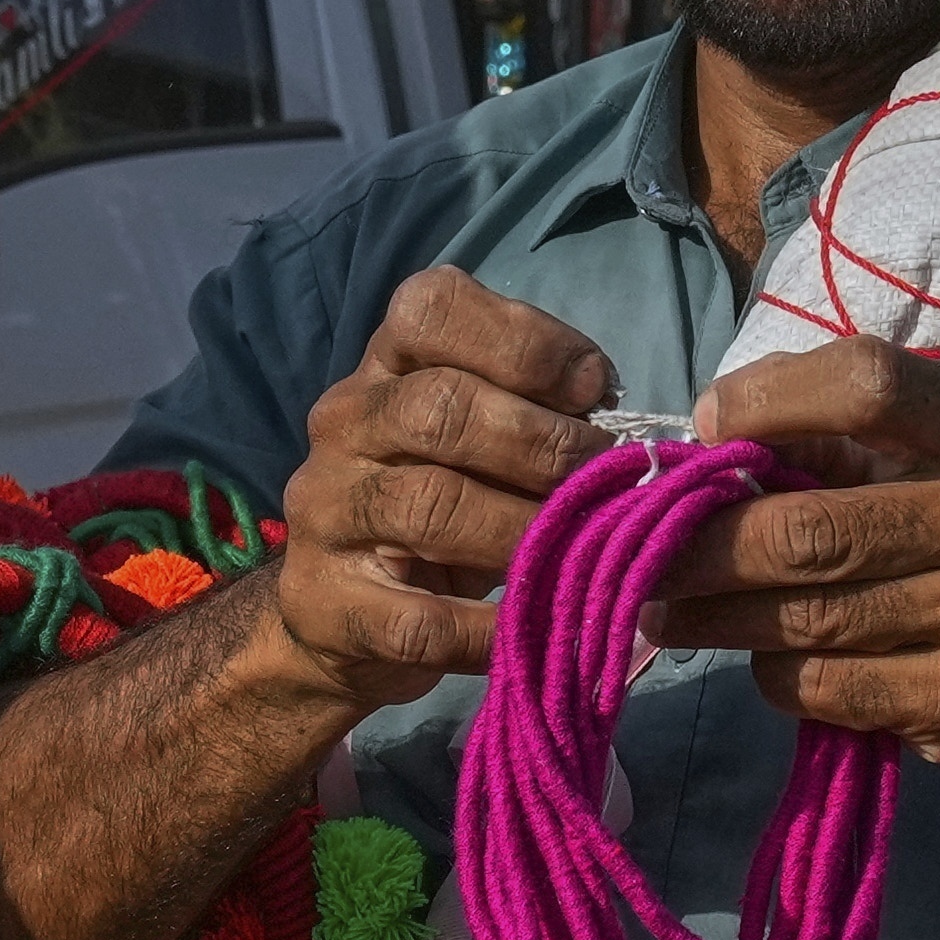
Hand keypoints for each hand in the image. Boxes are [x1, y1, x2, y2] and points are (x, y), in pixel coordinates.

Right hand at [255, 267, 615, 714]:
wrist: (337, 616)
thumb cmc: (442, 510)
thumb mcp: (479, 442)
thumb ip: (534, 412)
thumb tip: (615, 421)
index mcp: (386, 367)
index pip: (431, 309)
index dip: (526, 342)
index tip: (595, 389)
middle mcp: (344, 424)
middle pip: (438, 408)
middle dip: (542, 443)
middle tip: (605, 479)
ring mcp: (326, 514)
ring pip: (430, 507)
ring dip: (525, 530)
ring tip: (581, 549)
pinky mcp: (325, 604)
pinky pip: (420, 620)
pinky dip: (490, 630)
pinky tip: (537, 628)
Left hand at [638, 343, 939, 781]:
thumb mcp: (932, 464)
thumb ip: (830, 437)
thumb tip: (705, 430)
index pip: (866, 384)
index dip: (766, 400)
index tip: (705, 426)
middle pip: (805, 529)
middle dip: (700, 545)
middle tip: (640, 552)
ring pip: (800, 616)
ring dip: (712, 615)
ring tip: (664, 606)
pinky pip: (820, 685)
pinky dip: (770, 672)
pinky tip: (761, 658)